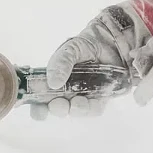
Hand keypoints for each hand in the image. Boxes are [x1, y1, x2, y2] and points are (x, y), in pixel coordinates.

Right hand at [29, 3, 149, 120]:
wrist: (113, 41)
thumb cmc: (87, 45)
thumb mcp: (70, 49)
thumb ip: (60, 63)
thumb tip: (53, 83)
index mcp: (55, 81)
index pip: (42, 100)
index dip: (38, 109)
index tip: (40, 111)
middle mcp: (68, 91)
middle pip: (58, 108)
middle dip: (57, 109)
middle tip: (58, 104)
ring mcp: (84, 95)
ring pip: (76, 111)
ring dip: (74, 110)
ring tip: (75, 103)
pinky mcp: (101, 98)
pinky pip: (94, 109)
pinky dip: (90, 108)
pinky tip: (87, 101)